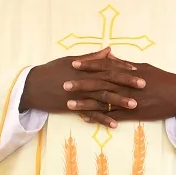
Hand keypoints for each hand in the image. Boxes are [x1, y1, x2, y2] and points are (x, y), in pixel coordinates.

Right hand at [22, 48, 145, 128]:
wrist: (31, 86)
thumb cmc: (52, 70)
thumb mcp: (71, 60)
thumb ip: (92, 57)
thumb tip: (109, 50)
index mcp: (85, 68)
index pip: (107, 67)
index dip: (123, 68)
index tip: (137, 70)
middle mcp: (84, 80)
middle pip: (109, 81)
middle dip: (127, 84)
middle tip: (143, 86)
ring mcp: (79, 94)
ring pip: (102, 98)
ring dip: (119, 102)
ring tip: (134, 105)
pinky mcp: (73, 107)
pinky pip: (91, 114)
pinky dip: (103, 119)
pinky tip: (115, 124)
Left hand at [68, 57, 175, 124]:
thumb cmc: (163, 80)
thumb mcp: (145, 67)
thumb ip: (126, 64)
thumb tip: (110, 57)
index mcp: (130, 72)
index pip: (106, 67)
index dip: (90, 65)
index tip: (74, 64)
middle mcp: (127, 85)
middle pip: (101, 83)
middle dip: (81, 83)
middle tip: (64, 84)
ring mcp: (129, 100)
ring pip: (103, 101)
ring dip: (85, 102)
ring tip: (68, 103)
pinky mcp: (133, 113)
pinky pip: (112, 116)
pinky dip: (99, 117)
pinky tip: (85, 118)